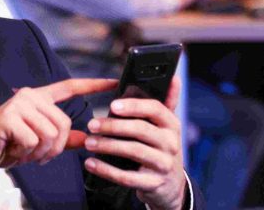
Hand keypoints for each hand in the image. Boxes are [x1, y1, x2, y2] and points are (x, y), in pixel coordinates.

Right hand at [0, 78, 116, 179]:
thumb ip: (62, 139)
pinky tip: (13, 150)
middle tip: (36, 154)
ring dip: (38, 152)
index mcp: (38, 98)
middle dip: (53, 148)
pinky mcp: (10, 117)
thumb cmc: (5, 145)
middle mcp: (30, 96)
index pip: (70, 87)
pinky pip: (33, 141)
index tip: (114, 83)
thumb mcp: (37, 142)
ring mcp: (19, 104)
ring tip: (22, 151)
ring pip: (50, 134)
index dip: (93, 85)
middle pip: (63, 123)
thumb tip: (87, 138)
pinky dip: (25, 153)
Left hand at [83, 76, 185, 209]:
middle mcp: (171, 143)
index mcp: (172, 124)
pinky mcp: (153, 184)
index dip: (134, 106)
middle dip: (114, 126)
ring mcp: (163, 165)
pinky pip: (127, 177)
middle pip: (141, 130)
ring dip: (108, 146)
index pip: (155, 109)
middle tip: (92, 124)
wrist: (171, 184)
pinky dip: (106, 170)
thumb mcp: (166, 126)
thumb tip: (174, 77)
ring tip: (89, 142)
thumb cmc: (161, 147)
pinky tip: (91, 163)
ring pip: (133, 152)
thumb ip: (166, 102)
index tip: (112, 105)